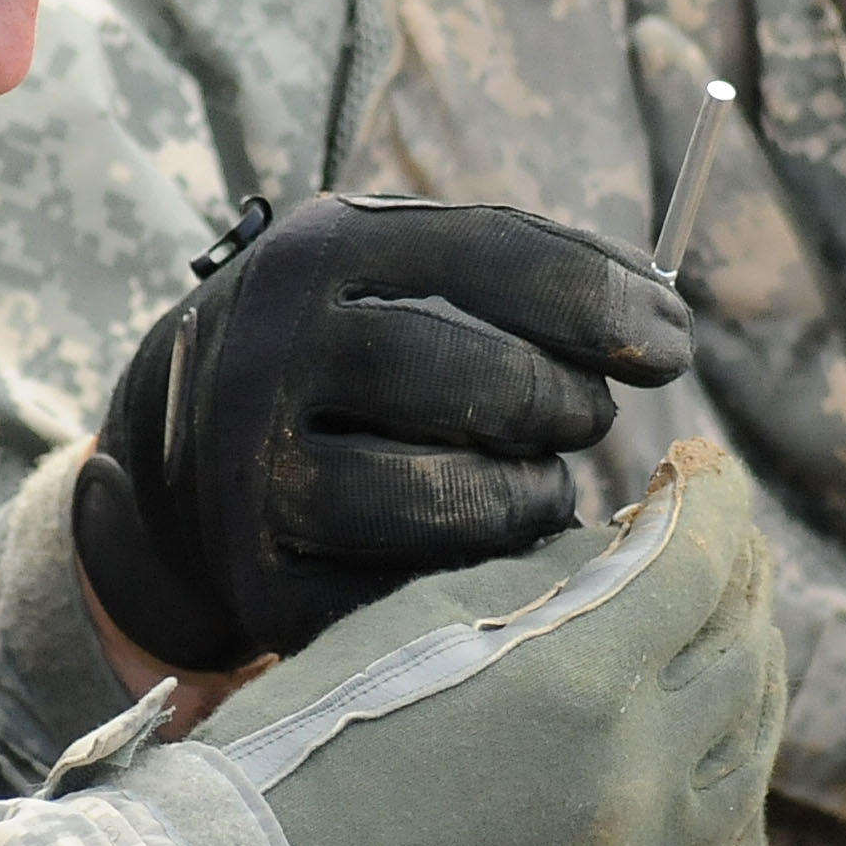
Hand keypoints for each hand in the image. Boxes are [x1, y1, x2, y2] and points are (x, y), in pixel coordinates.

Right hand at [73, 193, 694, 671]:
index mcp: (315, 252)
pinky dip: (477, 576)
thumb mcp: (388, 276)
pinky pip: (417, 593)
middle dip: (566, 405)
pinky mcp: (265, 587)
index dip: (600, 300)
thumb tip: (660, 315)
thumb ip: (514, 273)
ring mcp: (256, 479)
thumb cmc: (336, 356)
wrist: (173, 462)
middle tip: (585, 419)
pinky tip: (485, 552)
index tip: (672, 343)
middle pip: (477, 381)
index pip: (488, 254)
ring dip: (532, 500)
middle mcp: (270, 356)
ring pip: (450, 502)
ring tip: (542, 489)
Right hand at [200, 440, 781, 845]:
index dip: (715, 497)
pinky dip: (725, 762)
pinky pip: (715, 832)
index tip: (705, 462)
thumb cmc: (313, 737)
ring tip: (728, 624)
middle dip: (740, 575)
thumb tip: (625, 551)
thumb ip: (542, 576)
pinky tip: (704, 736)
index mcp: (584, 676)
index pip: (702, 559)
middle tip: (721, 534)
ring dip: (749, 669)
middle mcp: (636, 772)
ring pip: (746, 746)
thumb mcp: (420, 615)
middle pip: (744, 648)